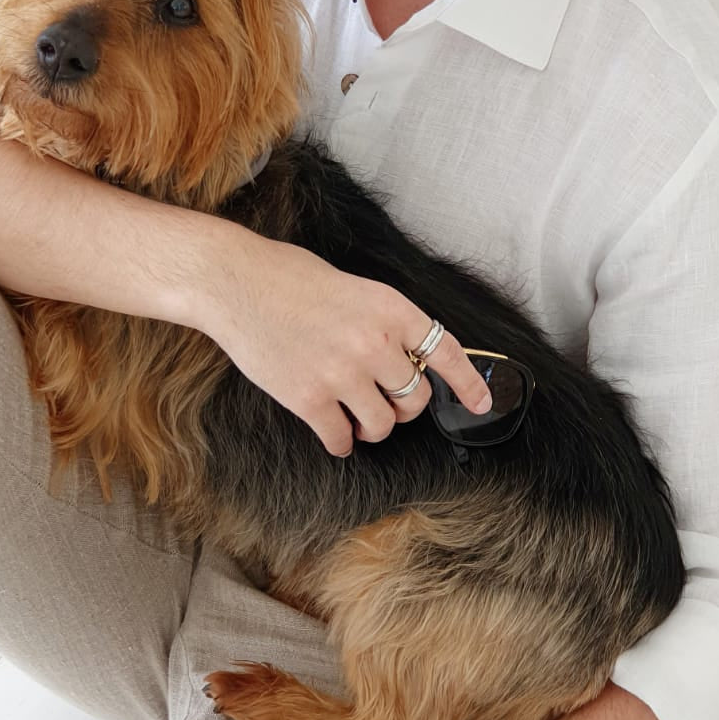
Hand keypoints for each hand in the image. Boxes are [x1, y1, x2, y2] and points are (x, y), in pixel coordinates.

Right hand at [195, 226, 491, 455]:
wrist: (236, 282)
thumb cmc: (290, 278)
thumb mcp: (355, 287)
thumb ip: (384, 324)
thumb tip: (403, 362)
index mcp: (391, 310)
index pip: (444, 353)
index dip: (468, 384)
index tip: (482, 405)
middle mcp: (374, 344)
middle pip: (415, 399)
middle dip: (403, 407)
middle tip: (385, 402)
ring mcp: (342, 374)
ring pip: (382, 426)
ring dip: (373, 428)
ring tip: (356, 417)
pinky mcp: (309, 399)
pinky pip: (341, 438)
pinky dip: (340, 441)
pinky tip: (332, 430)